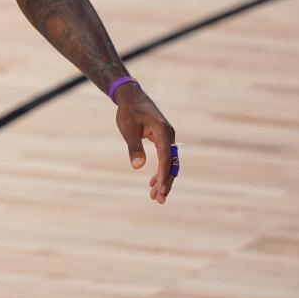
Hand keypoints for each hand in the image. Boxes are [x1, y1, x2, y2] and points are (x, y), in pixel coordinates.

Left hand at [114, 83, 176, 203]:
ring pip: (169, 163)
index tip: (160, 190)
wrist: (132, 97)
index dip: (163, 175)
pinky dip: (160, 171)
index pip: (165, 158)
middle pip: (171, 163)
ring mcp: (168, 138)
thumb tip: (137, 166)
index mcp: (164, 132)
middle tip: (158, 200)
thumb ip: (133, 147)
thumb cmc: (128, 112)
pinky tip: (153, 183)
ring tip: (156, 197)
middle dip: (166, 182)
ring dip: (164, 179)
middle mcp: (170, 136)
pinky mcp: (163, 140)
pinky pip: (165, 158)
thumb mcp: (128, 129)